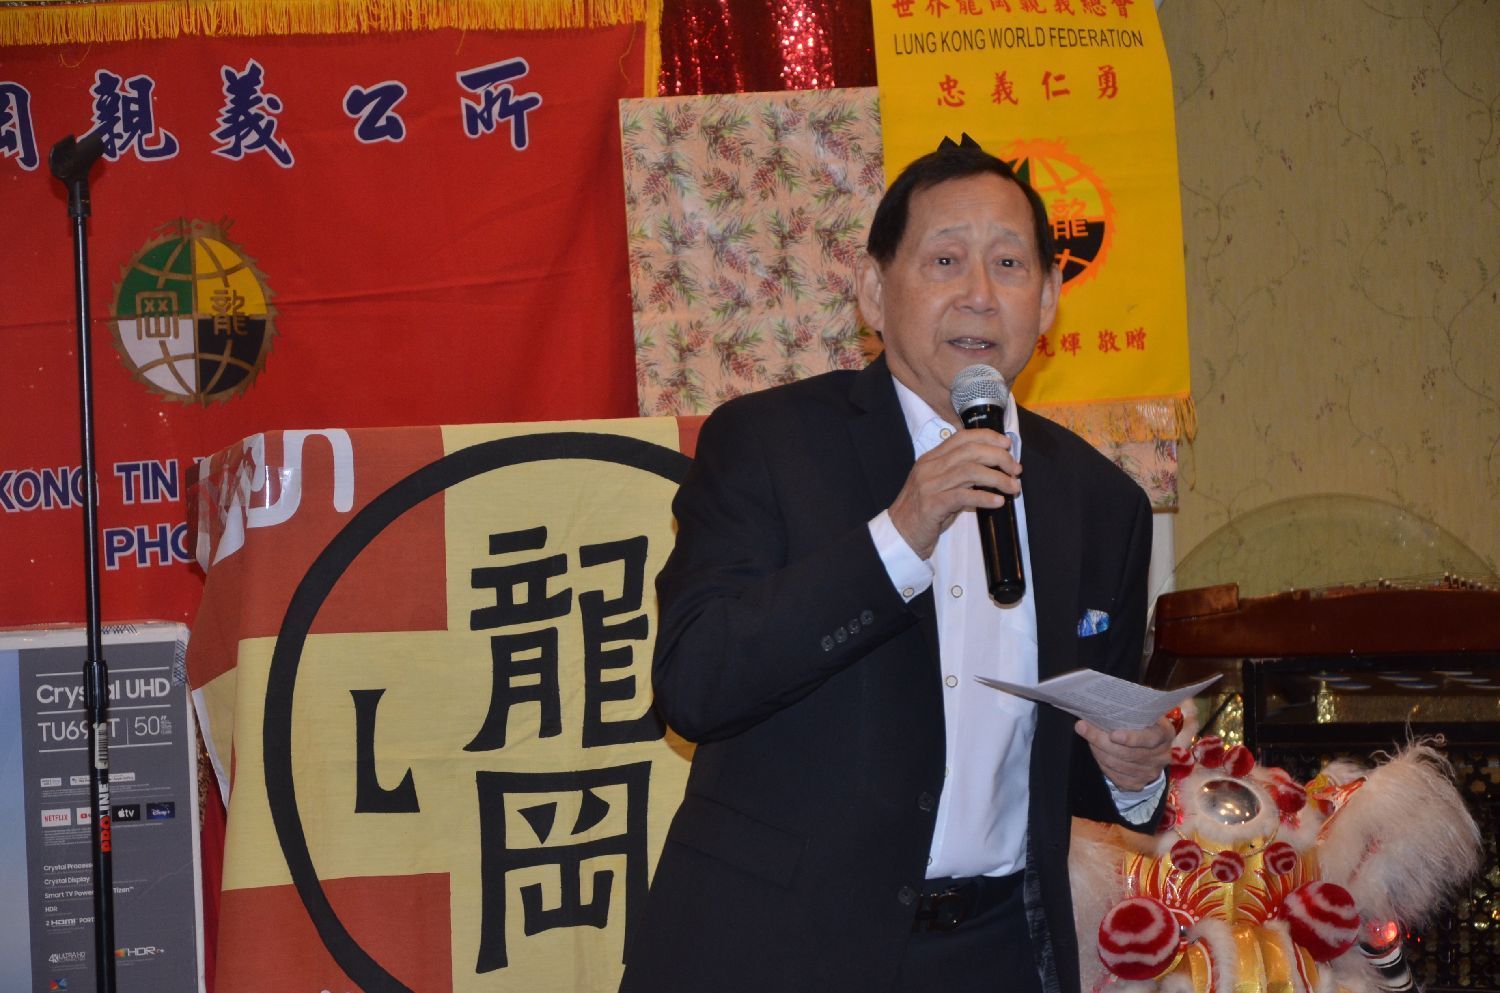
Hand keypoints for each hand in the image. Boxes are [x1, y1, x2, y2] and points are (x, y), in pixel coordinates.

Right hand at [887, 428, 1019, 558]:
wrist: (899, 535)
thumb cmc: (923, 513)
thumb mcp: (940, 487)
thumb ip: (961, 478)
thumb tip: (993, 473)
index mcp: (931, 459)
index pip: (962, 437)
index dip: (988, 437)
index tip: (1007, 445)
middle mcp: (929, 468)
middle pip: (970, 451)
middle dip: (999, 457)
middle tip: (1016, 469)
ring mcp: (929, 485)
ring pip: (970, 471)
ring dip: (997, 478)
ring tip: (1013, 487)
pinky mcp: (932, 505)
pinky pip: (963, 496)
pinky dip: (984, 497)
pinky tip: (998, 502)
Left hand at [1075, 715, 1174, 792]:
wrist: (1148, 748)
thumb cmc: (1140, 725)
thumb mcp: (1141, 714)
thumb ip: (1127, 713)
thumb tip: (1096, 707)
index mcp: (1164, 734)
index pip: (1150, 738)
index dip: (1131, 738)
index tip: (1113, 734)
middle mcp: (1162, 755)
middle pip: (1129, 753)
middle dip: (1101, 741)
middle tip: (1083, 728)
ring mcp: (1152, 771)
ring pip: (1119, 766)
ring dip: (1099, 752)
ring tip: (1087, 739)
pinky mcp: (1140, 783)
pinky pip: (1117, 777)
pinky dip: (1103, 765)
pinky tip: (1096, 753)